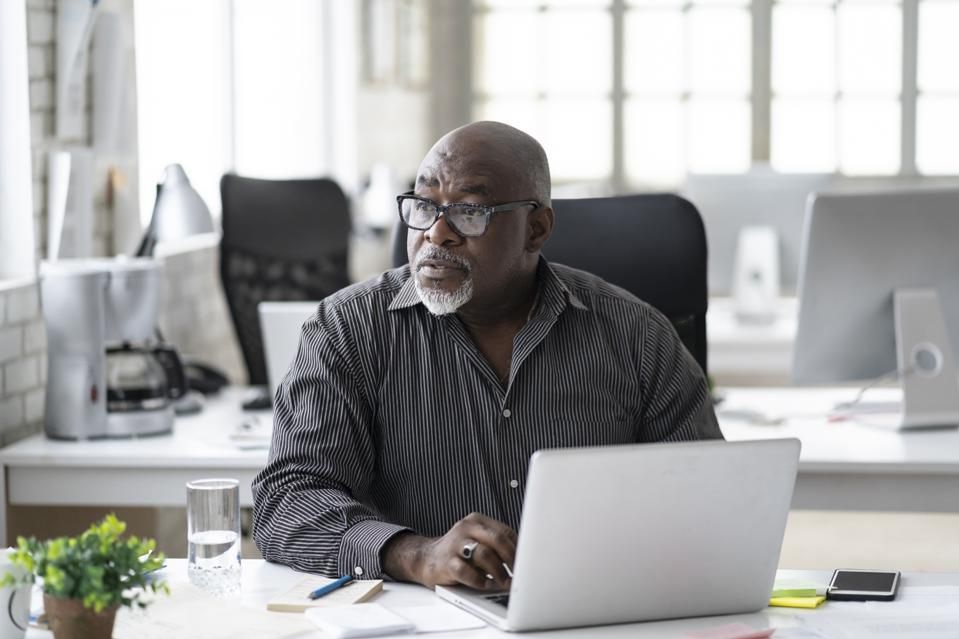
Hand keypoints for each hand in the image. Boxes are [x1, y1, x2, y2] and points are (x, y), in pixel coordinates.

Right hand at [382, 512, 516, 589]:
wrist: (426, 558)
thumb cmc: (458, 552)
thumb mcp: (477, 541)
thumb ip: (496, 546)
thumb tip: (522, 559)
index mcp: (476, 521)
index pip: (505, 531)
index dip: (518, 548)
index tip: (527, 562)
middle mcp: (465, 529)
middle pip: (497, 539)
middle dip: (511, 558)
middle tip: (518, 573)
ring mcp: (455, 545)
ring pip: (484, 555)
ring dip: (498, 572)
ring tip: (503, 582)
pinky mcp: (446, 562)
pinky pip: (467, 572)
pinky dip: (479, 581)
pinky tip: (484, 584)